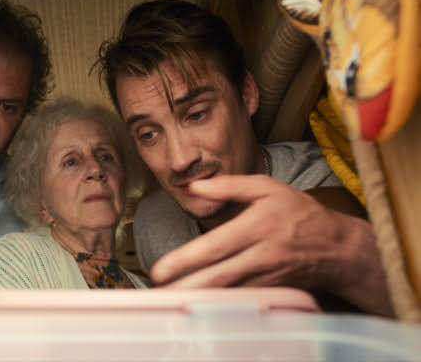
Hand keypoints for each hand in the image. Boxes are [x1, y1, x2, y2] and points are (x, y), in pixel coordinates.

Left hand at [150, 174, 392, 316]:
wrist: (337, 248)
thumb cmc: (299, 213)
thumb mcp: (267, 188)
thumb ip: (228, 186)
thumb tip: (192, 186)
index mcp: (257, 226)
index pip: (216, 246)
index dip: (186, 260)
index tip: (160, 269)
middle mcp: (261, 255)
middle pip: (217, 277)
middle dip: (184, 288)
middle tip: (155, 292)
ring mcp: (265, 277)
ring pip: (226, 293)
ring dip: (196, 299)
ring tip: (166, 301)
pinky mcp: (269, 291)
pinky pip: (239, 300)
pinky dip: (216, 305)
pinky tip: (195, 306)